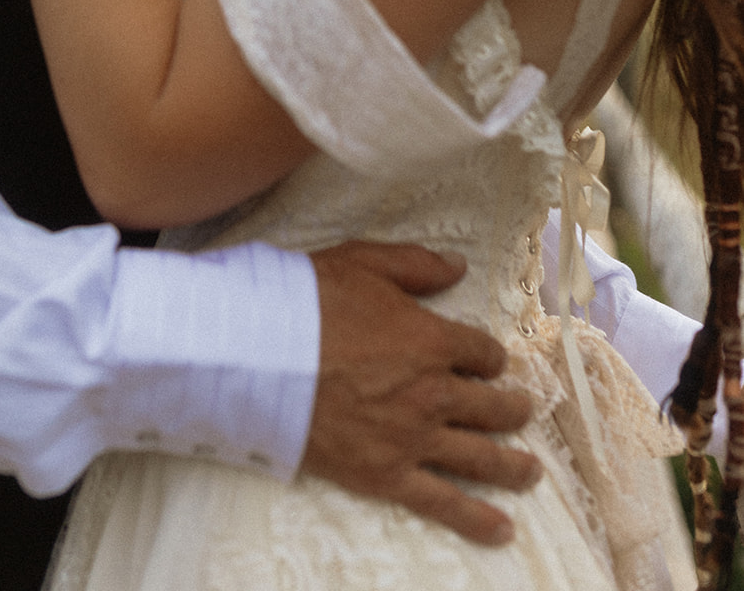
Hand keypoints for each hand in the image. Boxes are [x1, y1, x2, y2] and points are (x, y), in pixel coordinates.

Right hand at [305, 243, 538, 544]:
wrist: (262, 356)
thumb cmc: (310, 303)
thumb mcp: (364, 262)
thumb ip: (417, 264)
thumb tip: (458, 266)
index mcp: (433, 340)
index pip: (482, 352)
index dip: (489, 355)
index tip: (488, 360)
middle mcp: (435, 393)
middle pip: (491, 407)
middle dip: (512, 408)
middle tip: (522, 411)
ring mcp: (414, 439)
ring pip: (480, 457)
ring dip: (512, 465)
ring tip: (529, 471)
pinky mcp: (388, 475)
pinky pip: (443, 503)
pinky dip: (477, 519)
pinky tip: (502, 530)